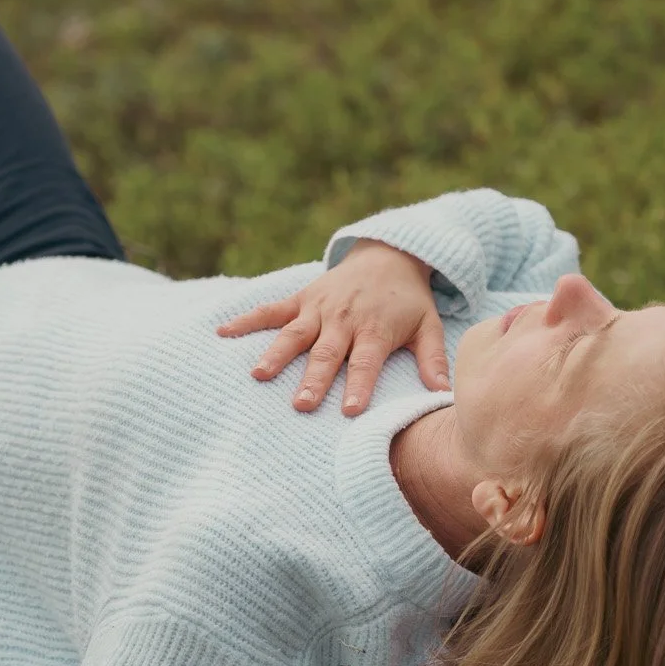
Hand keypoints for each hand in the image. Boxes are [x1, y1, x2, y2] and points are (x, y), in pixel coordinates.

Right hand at [217, 239, 450, 414]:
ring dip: (277, 354)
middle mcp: (344, 319)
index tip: (349, 410)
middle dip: (313, 379)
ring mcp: (319, 308)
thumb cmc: (408, 300)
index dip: (358, 386)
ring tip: (258, 375)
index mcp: (375, 329)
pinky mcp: (301, 298)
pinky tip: (221, 332)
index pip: (366, 363)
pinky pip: (270, 309)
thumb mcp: (428, 325)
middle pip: (326, 354)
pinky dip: (246, 319)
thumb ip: (432, 359)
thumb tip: (443, 394)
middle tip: (300, 405)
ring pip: (295, 334)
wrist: (388, 255)